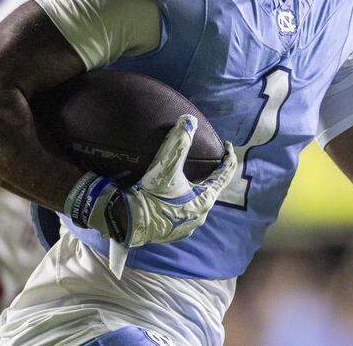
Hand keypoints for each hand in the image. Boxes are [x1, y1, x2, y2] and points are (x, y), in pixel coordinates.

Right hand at [66, 114, 237, 247]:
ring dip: (196, 188)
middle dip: (210, 173)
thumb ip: (179, 141)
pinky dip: (183, 200)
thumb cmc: (150, 194)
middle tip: (208, 159)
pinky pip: (184, 212)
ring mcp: (187, 226)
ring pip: (197, 202)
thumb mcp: (166, 165)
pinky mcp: (173, 232)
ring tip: (191, 174)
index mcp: (205, 200)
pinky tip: (175, 194)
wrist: (124, 222)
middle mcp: (200, 215)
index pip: (225, 175)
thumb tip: (189, 120)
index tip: (227, 145)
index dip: (228, 157)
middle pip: (211, 189)